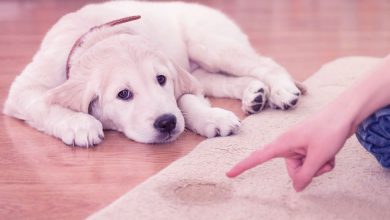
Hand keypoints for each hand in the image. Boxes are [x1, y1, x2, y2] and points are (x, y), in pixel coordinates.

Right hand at [226, 109, 352, 191]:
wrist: (346, 113)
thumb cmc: (329, 129)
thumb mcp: (318, 157)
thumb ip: (305, 175)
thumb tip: (297, 188)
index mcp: (283, 143)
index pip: (258, 157)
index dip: (243, 166)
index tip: (229, 174)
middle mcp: (288, 145)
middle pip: (293, 171)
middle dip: (309, 171)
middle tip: (321, 159)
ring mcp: (299, 145)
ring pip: (305, 168)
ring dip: (319, 166)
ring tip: (328, 153)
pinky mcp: (308, 146)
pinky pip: (312, 162)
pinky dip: (323, 161)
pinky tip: (331, 152)